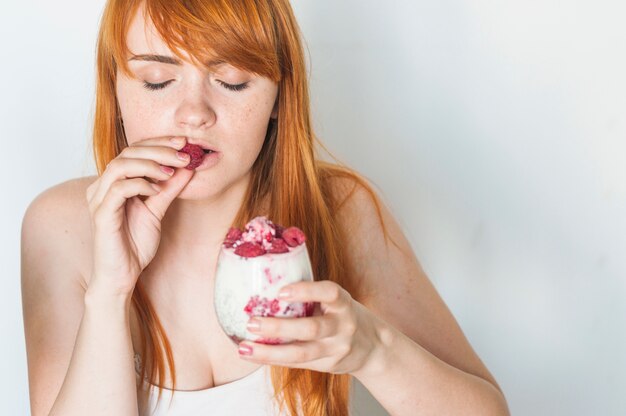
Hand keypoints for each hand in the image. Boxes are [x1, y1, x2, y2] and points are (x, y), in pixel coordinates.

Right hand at [85, 136, 192, 295]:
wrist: (122, 275)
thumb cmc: (135, 244)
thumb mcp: (158, 210)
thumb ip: (169, 189)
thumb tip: (188, 167)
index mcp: (114, 182)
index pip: (134, 151)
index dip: (159, 143)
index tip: (184, 143)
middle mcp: (102, 186)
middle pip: (128, 152)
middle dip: (159, 150)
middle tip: (183, 155)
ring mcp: (99, 199)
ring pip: (120, 166)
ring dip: (150, 164)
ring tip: (171, 171)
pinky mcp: (101, 214)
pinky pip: (119, 189)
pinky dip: (140, 184)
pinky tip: (156, 190)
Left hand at [237, 281, 382, 374]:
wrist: (374, 348)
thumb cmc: (343, 315)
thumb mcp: (336, 301)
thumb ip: (312, 294)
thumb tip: (266, 278)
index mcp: (343, 303)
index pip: (329, 293)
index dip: (306, 291)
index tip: (280, 291)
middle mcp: (342, 326)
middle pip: (311, 329)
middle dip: (279, 327)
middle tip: (251, 321)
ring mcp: (336, 349)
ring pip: (301, 353)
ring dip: (269, 351)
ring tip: (244, 346)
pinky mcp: (327, 365)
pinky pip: (297, 364)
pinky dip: (272, 359)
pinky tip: (253, 354)